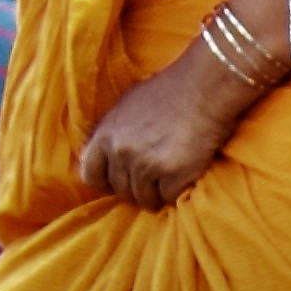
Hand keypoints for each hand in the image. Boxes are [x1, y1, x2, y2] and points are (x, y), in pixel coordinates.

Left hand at [79, 43, 266, 209]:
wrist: (201, 91)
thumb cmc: (166, 94)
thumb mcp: (126, 107)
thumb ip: (113, 132)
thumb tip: (108, 153)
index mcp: (106, 133)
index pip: (89, 174)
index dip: (105, 181)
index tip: (120, 179)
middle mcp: (121, 151)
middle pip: (120, 191)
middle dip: (136, 189)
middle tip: (153, 179)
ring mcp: (146, 164)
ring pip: (145, 199)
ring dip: (157, 194)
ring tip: (169, 179)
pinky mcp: (172, 174)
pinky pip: (169, 198)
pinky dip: (177, 192)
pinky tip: (183, 176)